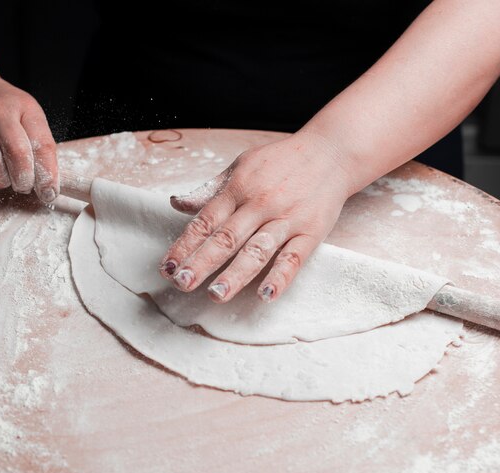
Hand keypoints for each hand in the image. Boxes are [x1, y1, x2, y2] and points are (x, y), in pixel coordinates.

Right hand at [0, 72, 58, 201]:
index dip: (48, 175)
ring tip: (4, 175)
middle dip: (24, 180)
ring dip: (1, 180)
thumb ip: (39, 145)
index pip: (42, 145)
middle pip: (17, 155)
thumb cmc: (2, 108)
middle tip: (24, 185)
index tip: (50, 192)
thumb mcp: (27, 115)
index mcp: (23, 107)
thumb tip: (47, 184)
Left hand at [159, 130, 351, 302]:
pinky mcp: (311, 232)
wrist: (331, 152)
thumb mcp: (241, 166)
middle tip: (182, 283)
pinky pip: (294, 258)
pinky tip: (266, 295)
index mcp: (238, 188)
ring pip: (257, 250)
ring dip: (235, 274)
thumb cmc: (281, 161)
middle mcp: (260, 204)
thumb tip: (177, 204)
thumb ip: (210, 190)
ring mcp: (286, 219)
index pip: (206, 221)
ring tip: (216, 294)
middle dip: (202, 262)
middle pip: (226, 238)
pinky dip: (280, 277)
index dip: (185, 244)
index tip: (168, 266)